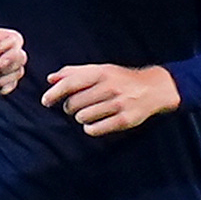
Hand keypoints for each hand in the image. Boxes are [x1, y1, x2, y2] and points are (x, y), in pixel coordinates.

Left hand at [40, 61, 180, 136]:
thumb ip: (74, 73)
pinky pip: (95, 129)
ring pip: (82, 117)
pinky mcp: (126, 119)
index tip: (46, 102)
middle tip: (77, 106)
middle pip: (73, 104)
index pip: (69, 84)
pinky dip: (90, 129)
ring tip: (89, 113)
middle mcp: (110, 87)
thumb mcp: (100, 70)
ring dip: (81, 118)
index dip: (53, 94)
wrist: (155, 88)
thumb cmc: (120, 79)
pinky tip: (93, 124)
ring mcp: (119, 104)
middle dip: (70, 107)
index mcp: (101, 73)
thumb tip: (50, 79)